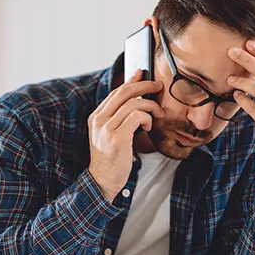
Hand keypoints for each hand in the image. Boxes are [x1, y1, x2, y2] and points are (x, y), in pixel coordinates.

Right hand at [88, 70, 163, 201]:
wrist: (102, 180)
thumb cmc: (111, 159)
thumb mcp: (110, 134)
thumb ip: (118, 118)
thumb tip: (135, 100)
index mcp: (96, 117)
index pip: (115, 92)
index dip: (131, 81)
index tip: (142, 74)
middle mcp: (99, 120)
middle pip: (124, 92)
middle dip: (144, 85)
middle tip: (158, 86)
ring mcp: (107, 128)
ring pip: (133, 103)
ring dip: (150, 106)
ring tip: (156, 115)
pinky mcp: (117, 137)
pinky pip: (136, 116)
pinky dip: (147, 118)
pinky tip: (148, 125)